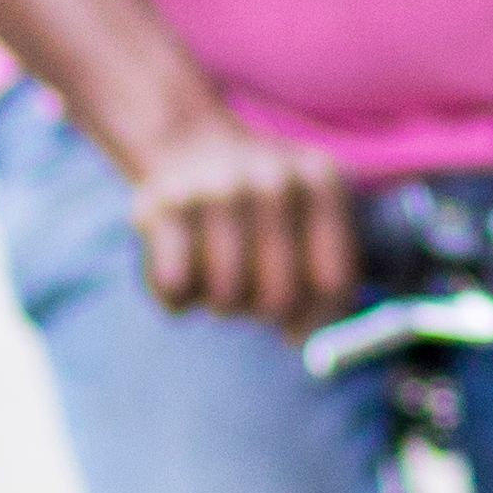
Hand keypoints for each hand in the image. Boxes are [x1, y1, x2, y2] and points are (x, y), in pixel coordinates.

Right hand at [124, 115, 358, 327]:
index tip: (298, 330)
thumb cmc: (265, 210)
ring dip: (223, 303)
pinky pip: (176, 289)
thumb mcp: (314, 220)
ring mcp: (214, 190)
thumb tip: (309, 346)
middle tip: (254, 295)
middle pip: (280, 298)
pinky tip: (186, 267)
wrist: (193, 146)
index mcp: (321, 180)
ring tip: (224, 274)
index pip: (333, 281)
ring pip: (227, 297)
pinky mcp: (159, 207)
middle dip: (265, 311)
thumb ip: (329, 283)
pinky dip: (179, 297)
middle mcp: (272, 180)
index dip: (319, 322)